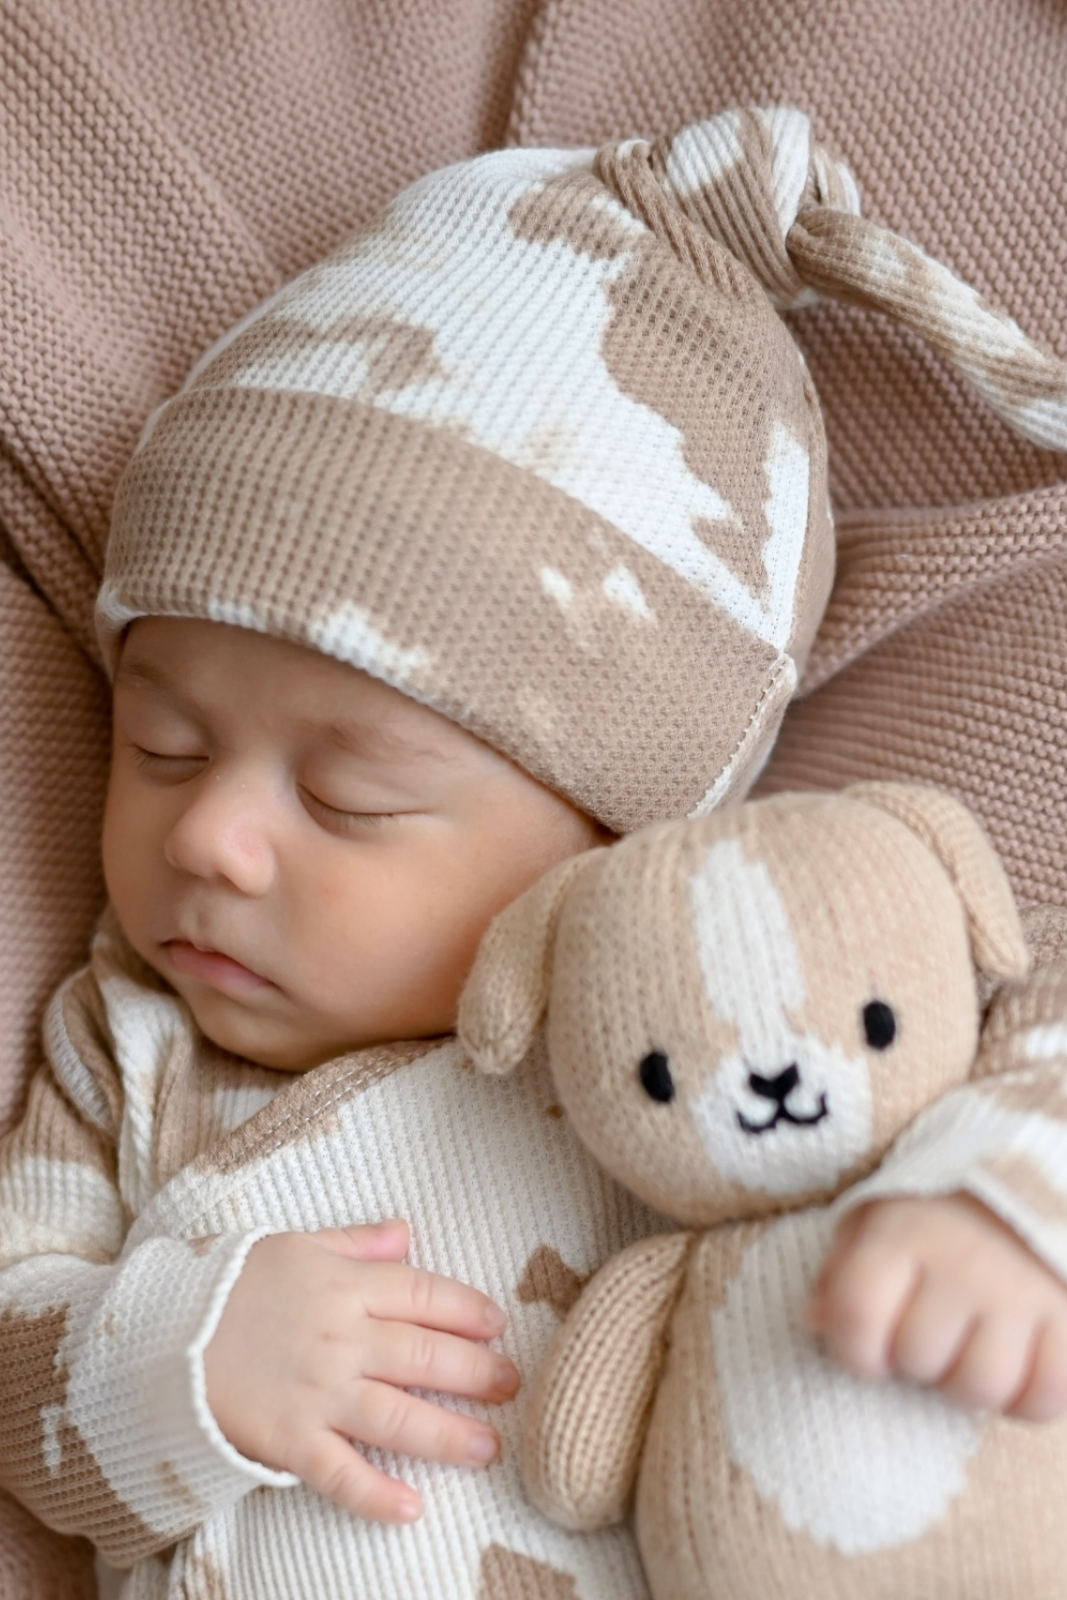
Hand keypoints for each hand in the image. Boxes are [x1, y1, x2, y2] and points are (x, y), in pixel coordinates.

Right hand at [204, 1219, 518, 1521]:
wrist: (156, 1334)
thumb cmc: (225, 1284)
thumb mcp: (293, 1246)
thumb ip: (354, 1242)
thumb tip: (406, 1232)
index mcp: (343, 1286)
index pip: (423, 1294)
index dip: (467, 1309)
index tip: (498, 1324)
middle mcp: (341, 1339)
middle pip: (425, 1356)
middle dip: (476, 1371)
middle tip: (512, 1384)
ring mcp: (317, 1393)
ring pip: (399, 1417)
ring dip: (449, 1435)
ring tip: (488, 1446)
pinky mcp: (289, 1441)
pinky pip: (341, 1473)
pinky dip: (376, 1495)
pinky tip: (413, 1508)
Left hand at [807, 1192, 1066, 1420]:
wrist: (1028, 1174)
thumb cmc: (937, 1205)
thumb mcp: (876, 1216)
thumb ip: (842, 1269)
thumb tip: (817, 1324)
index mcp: (903, 1233)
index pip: (857, 1317)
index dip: (854, 1350)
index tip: (868, 1347)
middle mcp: (962, 1264)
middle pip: (919, 1361)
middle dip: (915, 1359)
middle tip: (930, 1331)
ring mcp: (1022, 1293)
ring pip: (981, 1388)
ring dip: (969, 1382)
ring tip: (971, 1348)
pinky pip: (1046, 1397)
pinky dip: (1028, 1398)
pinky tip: (1017, 1366)